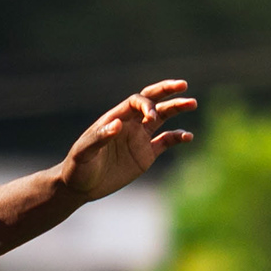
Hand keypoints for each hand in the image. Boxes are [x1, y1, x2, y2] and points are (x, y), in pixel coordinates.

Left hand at [58, 79, 197, 202]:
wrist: (80, 186)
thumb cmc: (78, 167)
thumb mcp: (84, 153)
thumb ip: (99, 138)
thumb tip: (118, 124)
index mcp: (115, 118)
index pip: (135, 102)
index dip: (146, 105)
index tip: (150, 118)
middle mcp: (129, 124)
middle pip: (151, 101)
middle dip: (166, 91)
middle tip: (183, 84)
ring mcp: (139, 138)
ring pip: (162, 117)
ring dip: (176, 109)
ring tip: (193, 103)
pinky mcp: (146, 154)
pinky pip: (166, 141)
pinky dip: (178, 137)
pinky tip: (188, 136)